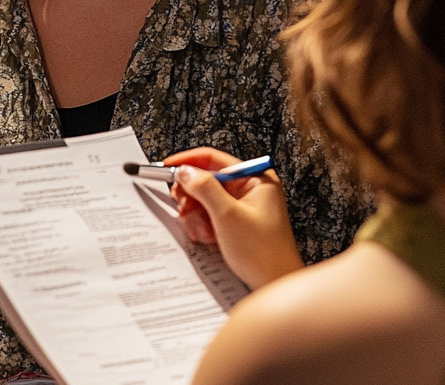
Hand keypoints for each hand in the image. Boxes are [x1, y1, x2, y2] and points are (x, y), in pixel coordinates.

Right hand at [168, 147, 303, 289]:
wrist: (276, 286)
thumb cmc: (263, 254)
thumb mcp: (228, 216)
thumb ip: (204, 188)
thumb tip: (185, 171)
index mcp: (256, 178)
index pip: (215, 159)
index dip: (188, 162)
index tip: (168, 167)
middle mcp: (252, 188)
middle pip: (209, 180)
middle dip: (193, 196)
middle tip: (182, 206)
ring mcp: (246, 206)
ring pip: (208, 199)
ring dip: (197, 214)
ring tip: (199, 229)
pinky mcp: (240, 222)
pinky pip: (213, 215)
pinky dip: (205, 224)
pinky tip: (206, 236)